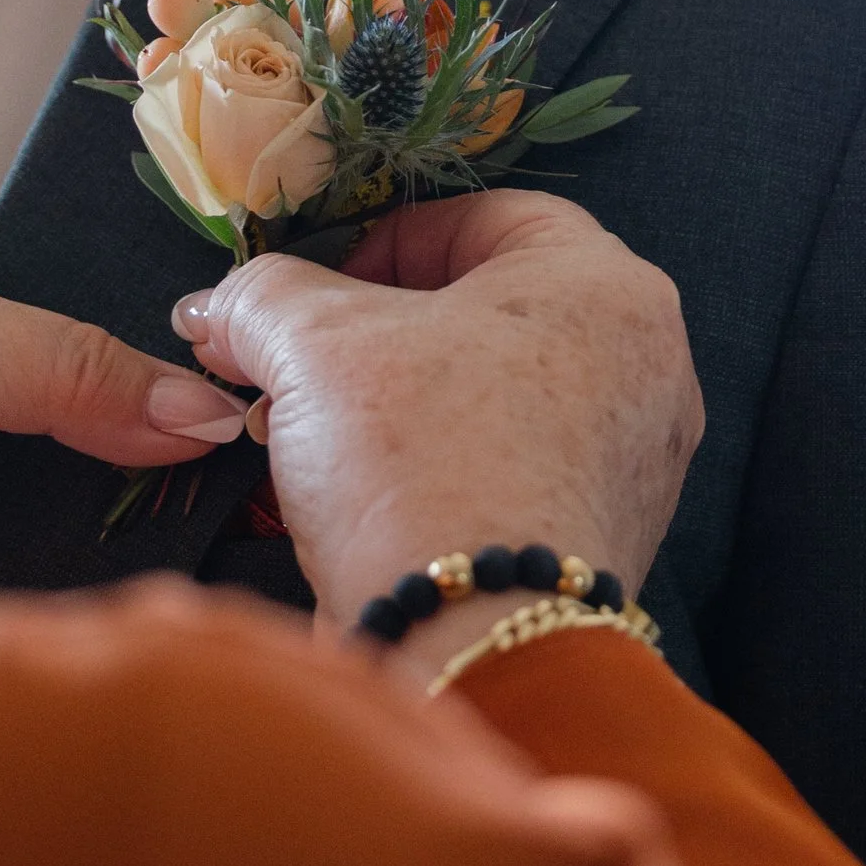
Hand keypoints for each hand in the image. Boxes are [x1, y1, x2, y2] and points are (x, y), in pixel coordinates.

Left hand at [0, 184, 246, 605]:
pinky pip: (27, 532)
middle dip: (132, 382)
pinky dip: (75, 540)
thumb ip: (68, 365)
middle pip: (60, 352)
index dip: (116, 270)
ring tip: (227, 472)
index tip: (216, 307)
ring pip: (53, 448)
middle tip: (244, 399)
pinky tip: (160, 538)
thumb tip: (205, 413)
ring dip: (113, 468)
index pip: (39, 237)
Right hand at [175, 189, 701, 675]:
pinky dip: (436, 470)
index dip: (386, 238)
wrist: (469, 648)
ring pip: (496, 396)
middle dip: (379, 330)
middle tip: (298, 358)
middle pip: (491, 310)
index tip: (316, 286)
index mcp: (607, 284)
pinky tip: (357, 496)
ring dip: (397, 403)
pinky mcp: (603, 540)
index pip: (488, 216)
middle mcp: (645, 364)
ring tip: (310, 431)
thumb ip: (264, 298)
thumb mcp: (315, 344)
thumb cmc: (417, 461)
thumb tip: (220, 305)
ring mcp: (631, 460)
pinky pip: (510, 471)